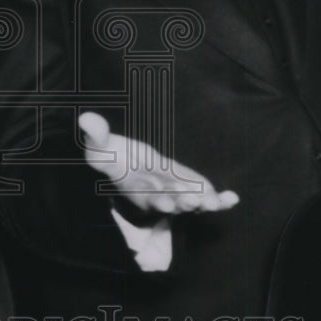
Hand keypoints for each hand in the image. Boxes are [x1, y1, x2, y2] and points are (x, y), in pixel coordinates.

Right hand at [79, 112, 239, 214]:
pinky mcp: (188, 187)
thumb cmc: (112, 157)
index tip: (167, 201)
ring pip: (189, 201)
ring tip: (215, 202)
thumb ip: (96, 135)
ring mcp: (174, 192)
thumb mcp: (100, 146)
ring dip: (202, 202)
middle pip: (170, 200)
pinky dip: (219, 200)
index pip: (145, 191)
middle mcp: (155, 193)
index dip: (156, 196)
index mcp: (135, 184)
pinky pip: (205, 197)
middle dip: (181, 201)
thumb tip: (86, 118)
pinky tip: (233, 198)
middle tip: (193, 201)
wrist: (126, 166)